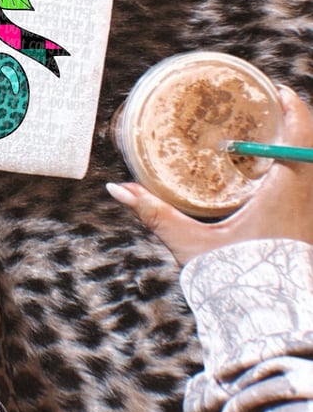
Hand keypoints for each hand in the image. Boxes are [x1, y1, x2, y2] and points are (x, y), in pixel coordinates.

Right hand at [106, 86, 312, 264]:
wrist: (263, 321)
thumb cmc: (230, 279)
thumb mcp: (188, 242)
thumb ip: (154, 212)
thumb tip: (118, 188)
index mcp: (284, 195)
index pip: (299, 138)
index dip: (294, 109)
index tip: (278, 90)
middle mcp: (305, 201)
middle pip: (309, 147)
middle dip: (292, 122)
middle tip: (266, 107)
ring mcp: (309, 216)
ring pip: (310, 166)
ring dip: (294, 145)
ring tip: (268, 131)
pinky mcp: (306, 229)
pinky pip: (308, 185)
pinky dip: (295, 167)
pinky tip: (270, 170)